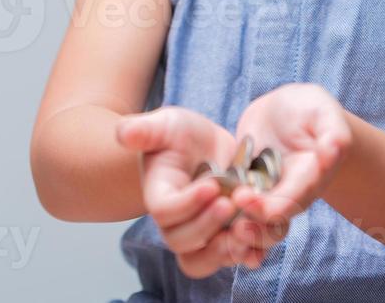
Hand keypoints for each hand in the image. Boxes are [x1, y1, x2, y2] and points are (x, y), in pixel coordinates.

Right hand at [115, 107, 266, 276]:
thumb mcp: (166, 124)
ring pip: (203, 260)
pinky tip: (260, 243)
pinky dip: (246, 255)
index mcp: (158, 195)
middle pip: (182, 242)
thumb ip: (145, 130)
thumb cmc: (180, 136)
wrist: (204, 148)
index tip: (212, 185)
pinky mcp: (223, 237)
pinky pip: (229, 259)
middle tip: (231, 203)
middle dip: (207, 226)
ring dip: (225, 250)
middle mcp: (174, 222)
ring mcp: (199, 234)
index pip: (164, 211)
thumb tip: (123, 133)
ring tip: (245, 229)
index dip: (187, 204)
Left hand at [224, 84, 352, 256]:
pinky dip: (223, 216)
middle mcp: (289, 192)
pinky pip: (236, 209)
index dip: (272, 205)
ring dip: (239, 229)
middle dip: (253, 226)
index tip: (246, 199)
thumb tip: (335, 148)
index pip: (294, 199)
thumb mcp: (323, 113)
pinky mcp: (246, 188)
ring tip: (216, 225)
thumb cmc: (311, 110)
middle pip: (274, 220)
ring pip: (255, 221)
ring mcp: (267, 193)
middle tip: (230, 223)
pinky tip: (202, 218)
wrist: (286, 112)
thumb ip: (333, 132)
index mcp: (310, 177)